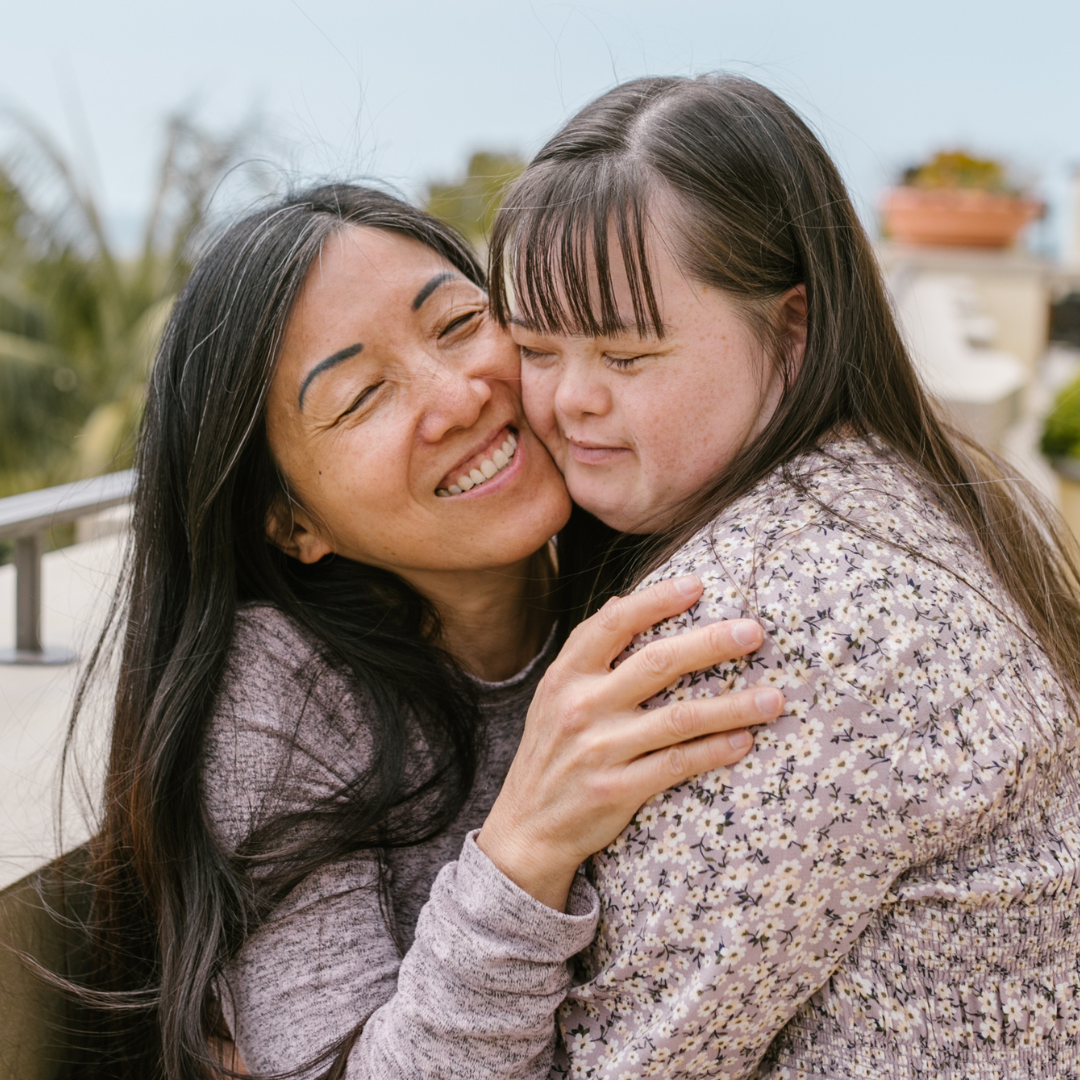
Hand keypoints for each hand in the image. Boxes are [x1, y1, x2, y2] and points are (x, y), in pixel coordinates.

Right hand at [477, 575, 782, 909]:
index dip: (656, 600)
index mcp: (565, 675)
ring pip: (679, 718)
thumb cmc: (550, 753)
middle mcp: (581, 706)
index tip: (698, 584)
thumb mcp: (554, 694)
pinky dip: (714, 751)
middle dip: (711, 643)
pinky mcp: (617, 789)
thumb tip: (623, 600)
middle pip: (657, 663)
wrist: (525, 830)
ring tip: (773, 698)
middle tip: (754, 631)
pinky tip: (744, 741)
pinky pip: (677, 764)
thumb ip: (586, 650)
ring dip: (732, 706)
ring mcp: (599, 749)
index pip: (613, 624)